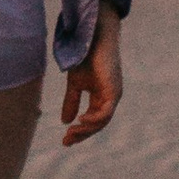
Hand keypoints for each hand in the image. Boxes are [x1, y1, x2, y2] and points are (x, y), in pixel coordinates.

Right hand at [59, 8, 122, 145]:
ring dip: (86, 129)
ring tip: (71, 132)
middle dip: (82, 134)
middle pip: (98, 124)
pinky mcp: (113, 91)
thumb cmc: (85, 56)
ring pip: (102, 121)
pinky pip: (105, 112)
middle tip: (66, 141)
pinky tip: (80, 121)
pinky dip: (93, 119)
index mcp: (102, 97)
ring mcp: (113, 95)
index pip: (93, 120)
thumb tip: (65, 121)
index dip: (80, 132)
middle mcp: (110, 98)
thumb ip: (72, 101)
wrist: (93, 36)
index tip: (65, 141)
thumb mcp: (74, 83)